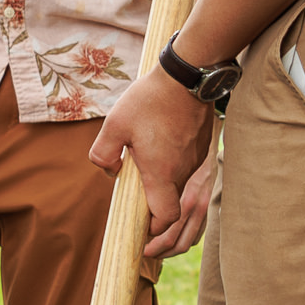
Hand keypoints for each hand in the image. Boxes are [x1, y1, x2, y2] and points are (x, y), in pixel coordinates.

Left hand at [89, 66, 212, 248]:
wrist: (187, 75)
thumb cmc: (150, 100)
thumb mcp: (114, 124)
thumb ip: (102, 154)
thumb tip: (110, 171)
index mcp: (161, 172)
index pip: (166, 217)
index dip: (154, 228)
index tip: (141, 226)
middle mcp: (183, 170)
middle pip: (171, 204)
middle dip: (155, 210)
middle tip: (136, 204)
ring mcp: (196, 159)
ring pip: (179, 185)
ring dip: (162, 185)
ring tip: (144, 168)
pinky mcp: (201, 147)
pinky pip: (186, 167)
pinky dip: (172, 167)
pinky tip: (158, 150)